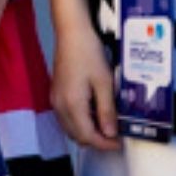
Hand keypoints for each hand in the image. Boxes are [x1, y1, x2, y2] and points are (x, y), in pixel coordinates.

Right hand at [51, 21, 118, 149]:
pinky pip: (66, 118)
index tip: (119, 143)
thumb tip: (110, 134)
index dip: (105, 144)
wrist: (71, 32)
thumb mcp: (104, 82)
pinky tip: (92, 112)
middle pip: (77, 136)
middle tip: (115, 135)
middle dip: (96, 141)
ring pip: (70, 129)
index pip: (88, 136)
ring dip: (87, 132)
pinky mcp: (55, 93)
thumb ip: (107, 110)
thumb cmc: (88, 52)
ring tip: (106, 124)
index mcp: (72, 105)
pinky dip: (79, 122)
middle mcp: (60, 107)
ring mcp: (55, 100)